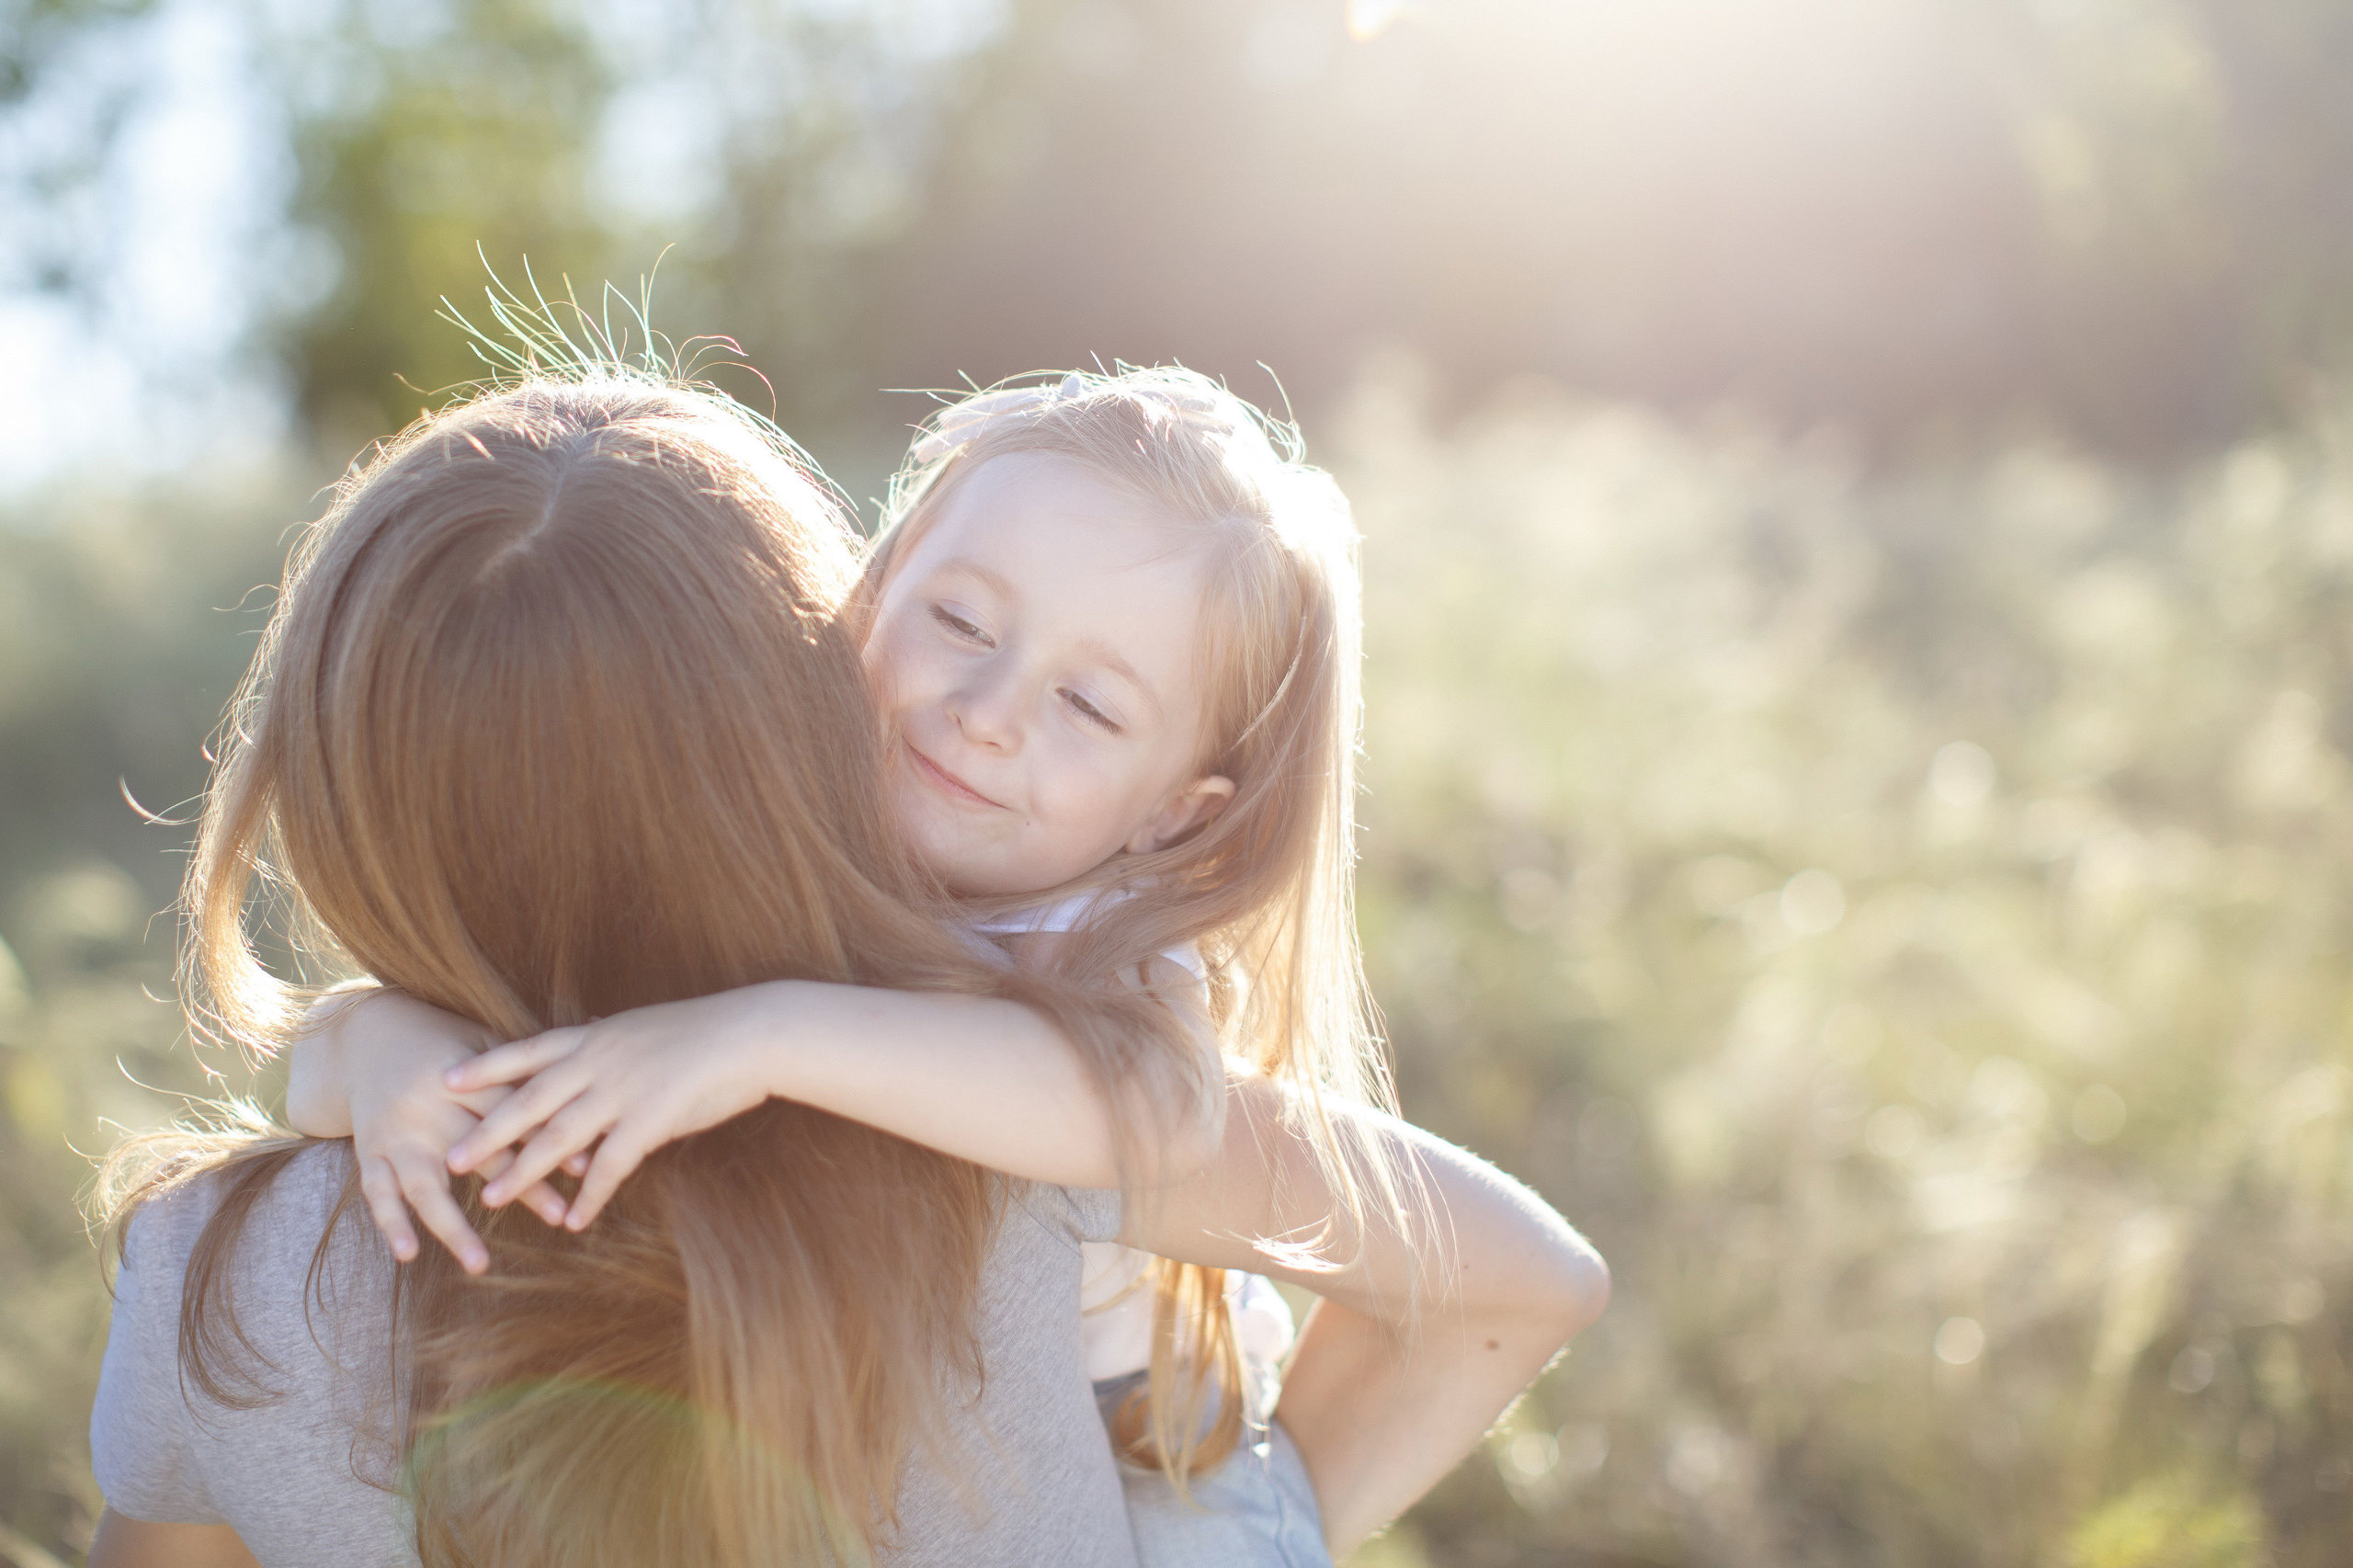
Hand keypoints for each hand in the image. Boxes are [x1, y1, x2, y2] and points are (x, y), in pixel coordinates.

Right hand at [328, 990, 575, 1271]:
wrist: (366, 1038)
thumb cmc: (445, 1044)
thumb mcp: (483, 1044)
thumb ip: (527, 1071)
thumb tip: (593, 1088)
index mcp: (462, 1076)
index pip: (513, 1111)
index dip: (550, 1137)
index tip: (590, 1168)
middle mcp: (427, 1106)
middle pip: (480, 1152)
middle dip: (521, 1185)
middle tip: (559, 1215)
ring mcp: (396, 1134)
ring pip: (425, 1184)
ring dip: (452, 1226)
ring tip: (480, 1263)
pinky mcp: (370, 1153)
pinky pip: (378, 1193)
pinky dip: (391, 1224)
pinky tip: (409, 1255)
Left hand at [443, 991, 780, 1229]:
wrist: (754, 1033)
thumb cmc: (707, 1031)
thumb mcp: (645, 1027)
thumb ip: (610, 1038)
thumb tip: (585, 1034)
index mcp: (597, 1037)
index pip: (529, 1051)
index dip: (486, 1067)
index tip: (445, 1080)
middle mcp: (600, 1061)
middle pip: (530, 1100)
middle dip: (488, 1132)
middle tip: (452, 1158)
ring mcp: (623, 1090)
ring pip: (559, 1138)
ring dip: (523, 1174)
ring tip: (491, 1201)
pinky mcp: (651, 1119)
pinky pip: (611, 1166)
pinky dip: (590, 1196)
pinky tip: (575, 1221)